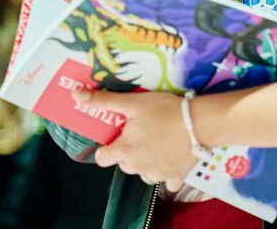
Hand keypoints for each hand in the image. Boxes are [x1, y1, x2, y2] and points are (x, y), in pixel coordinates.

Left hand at [75, 89, 197, 190]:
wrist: (200, 123)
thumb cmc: (165, 110)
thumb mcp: (134, 102)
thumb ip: (104, 101)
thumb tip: (76, 95)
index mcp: (124, 151)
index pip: (102, 158)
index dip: (108, 147)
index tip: (119, 136)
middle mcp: (137, 167)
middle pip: (125, 164)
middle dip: (130, 151)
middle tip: (144, 133)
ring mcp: (157, 175)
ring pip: (144, 172)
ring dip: (147, 161)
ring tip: (160, 142)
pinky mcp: (174, 178)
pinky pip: (166, 180)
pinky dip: (168, 171)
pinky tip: (173, 155)